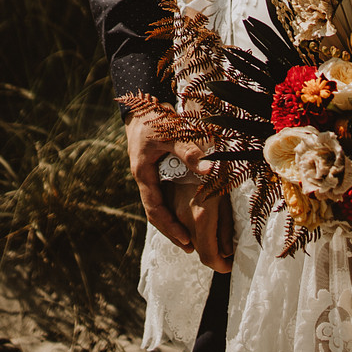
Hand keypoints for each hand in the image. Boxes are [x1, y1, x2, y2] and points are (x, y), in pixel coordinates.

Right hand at [124, 113, 233, 272]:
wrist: (140, 105)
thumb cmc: (154, 117)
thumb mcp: (171, 132)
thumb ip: (189, 151)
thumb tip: (211, 170)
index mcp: (143, 174)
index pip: (154, 209)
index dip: (169, 226)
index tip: (186, 240)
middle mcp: (145, 178)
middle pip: (156, 213)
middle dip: (171, 230)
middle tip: (190, 246)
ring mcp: (150, 175)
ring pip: (159, 205)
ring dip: (173, 220)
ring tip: (190, 236)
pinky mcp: (156, 170)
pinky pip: (164, 194)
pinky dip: (174, 206)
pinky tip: (186, 211)